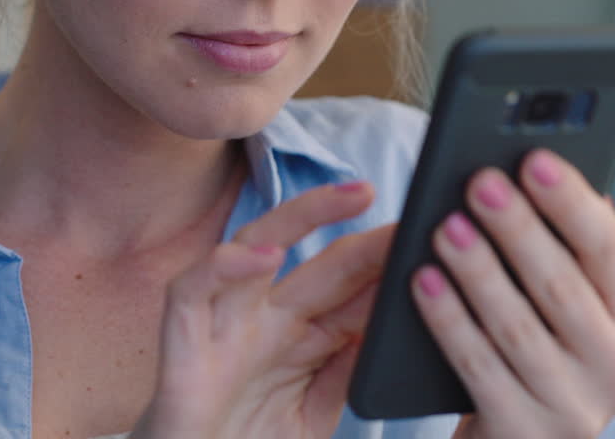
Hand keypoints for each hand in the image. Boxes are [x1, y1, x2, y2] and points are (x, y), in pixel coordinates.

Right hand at [131, 181, 389, 438]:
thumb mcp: (311, 416)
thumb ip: (344, 374)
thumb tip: (387, 328)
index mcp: (297, 338)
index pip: (350, 289)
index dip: (388, 265)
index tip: (431, 244)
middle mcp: (262, 320)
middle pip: (317, 260)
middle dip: (367, 236)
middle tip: (413, 216)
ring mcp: (222, 325)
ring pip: (254, 243)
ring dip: (304, 215)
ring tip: (353, 198)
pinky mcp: (182, 343)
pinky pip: (193, 289)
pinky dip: (224, 266)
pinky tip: (265, 257)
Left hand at [411, 150, 614, 438]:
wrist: (513, 438)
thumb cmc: (534, 349)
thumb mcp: (564, 305)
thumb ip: (563, 249)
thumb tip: (537, 170)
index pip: (610, 249)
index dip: (572, 202)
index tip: (535, 159)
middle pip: (562, 286)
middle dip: (518, 228)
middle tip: (480, 183)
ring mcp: (574, 407)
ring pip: (518, 327)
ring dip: (479, 271)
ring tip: (445, 227)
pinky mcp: (525, 432)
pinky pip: (479, 367)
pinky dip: (450, 321)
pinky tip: (424, 282)